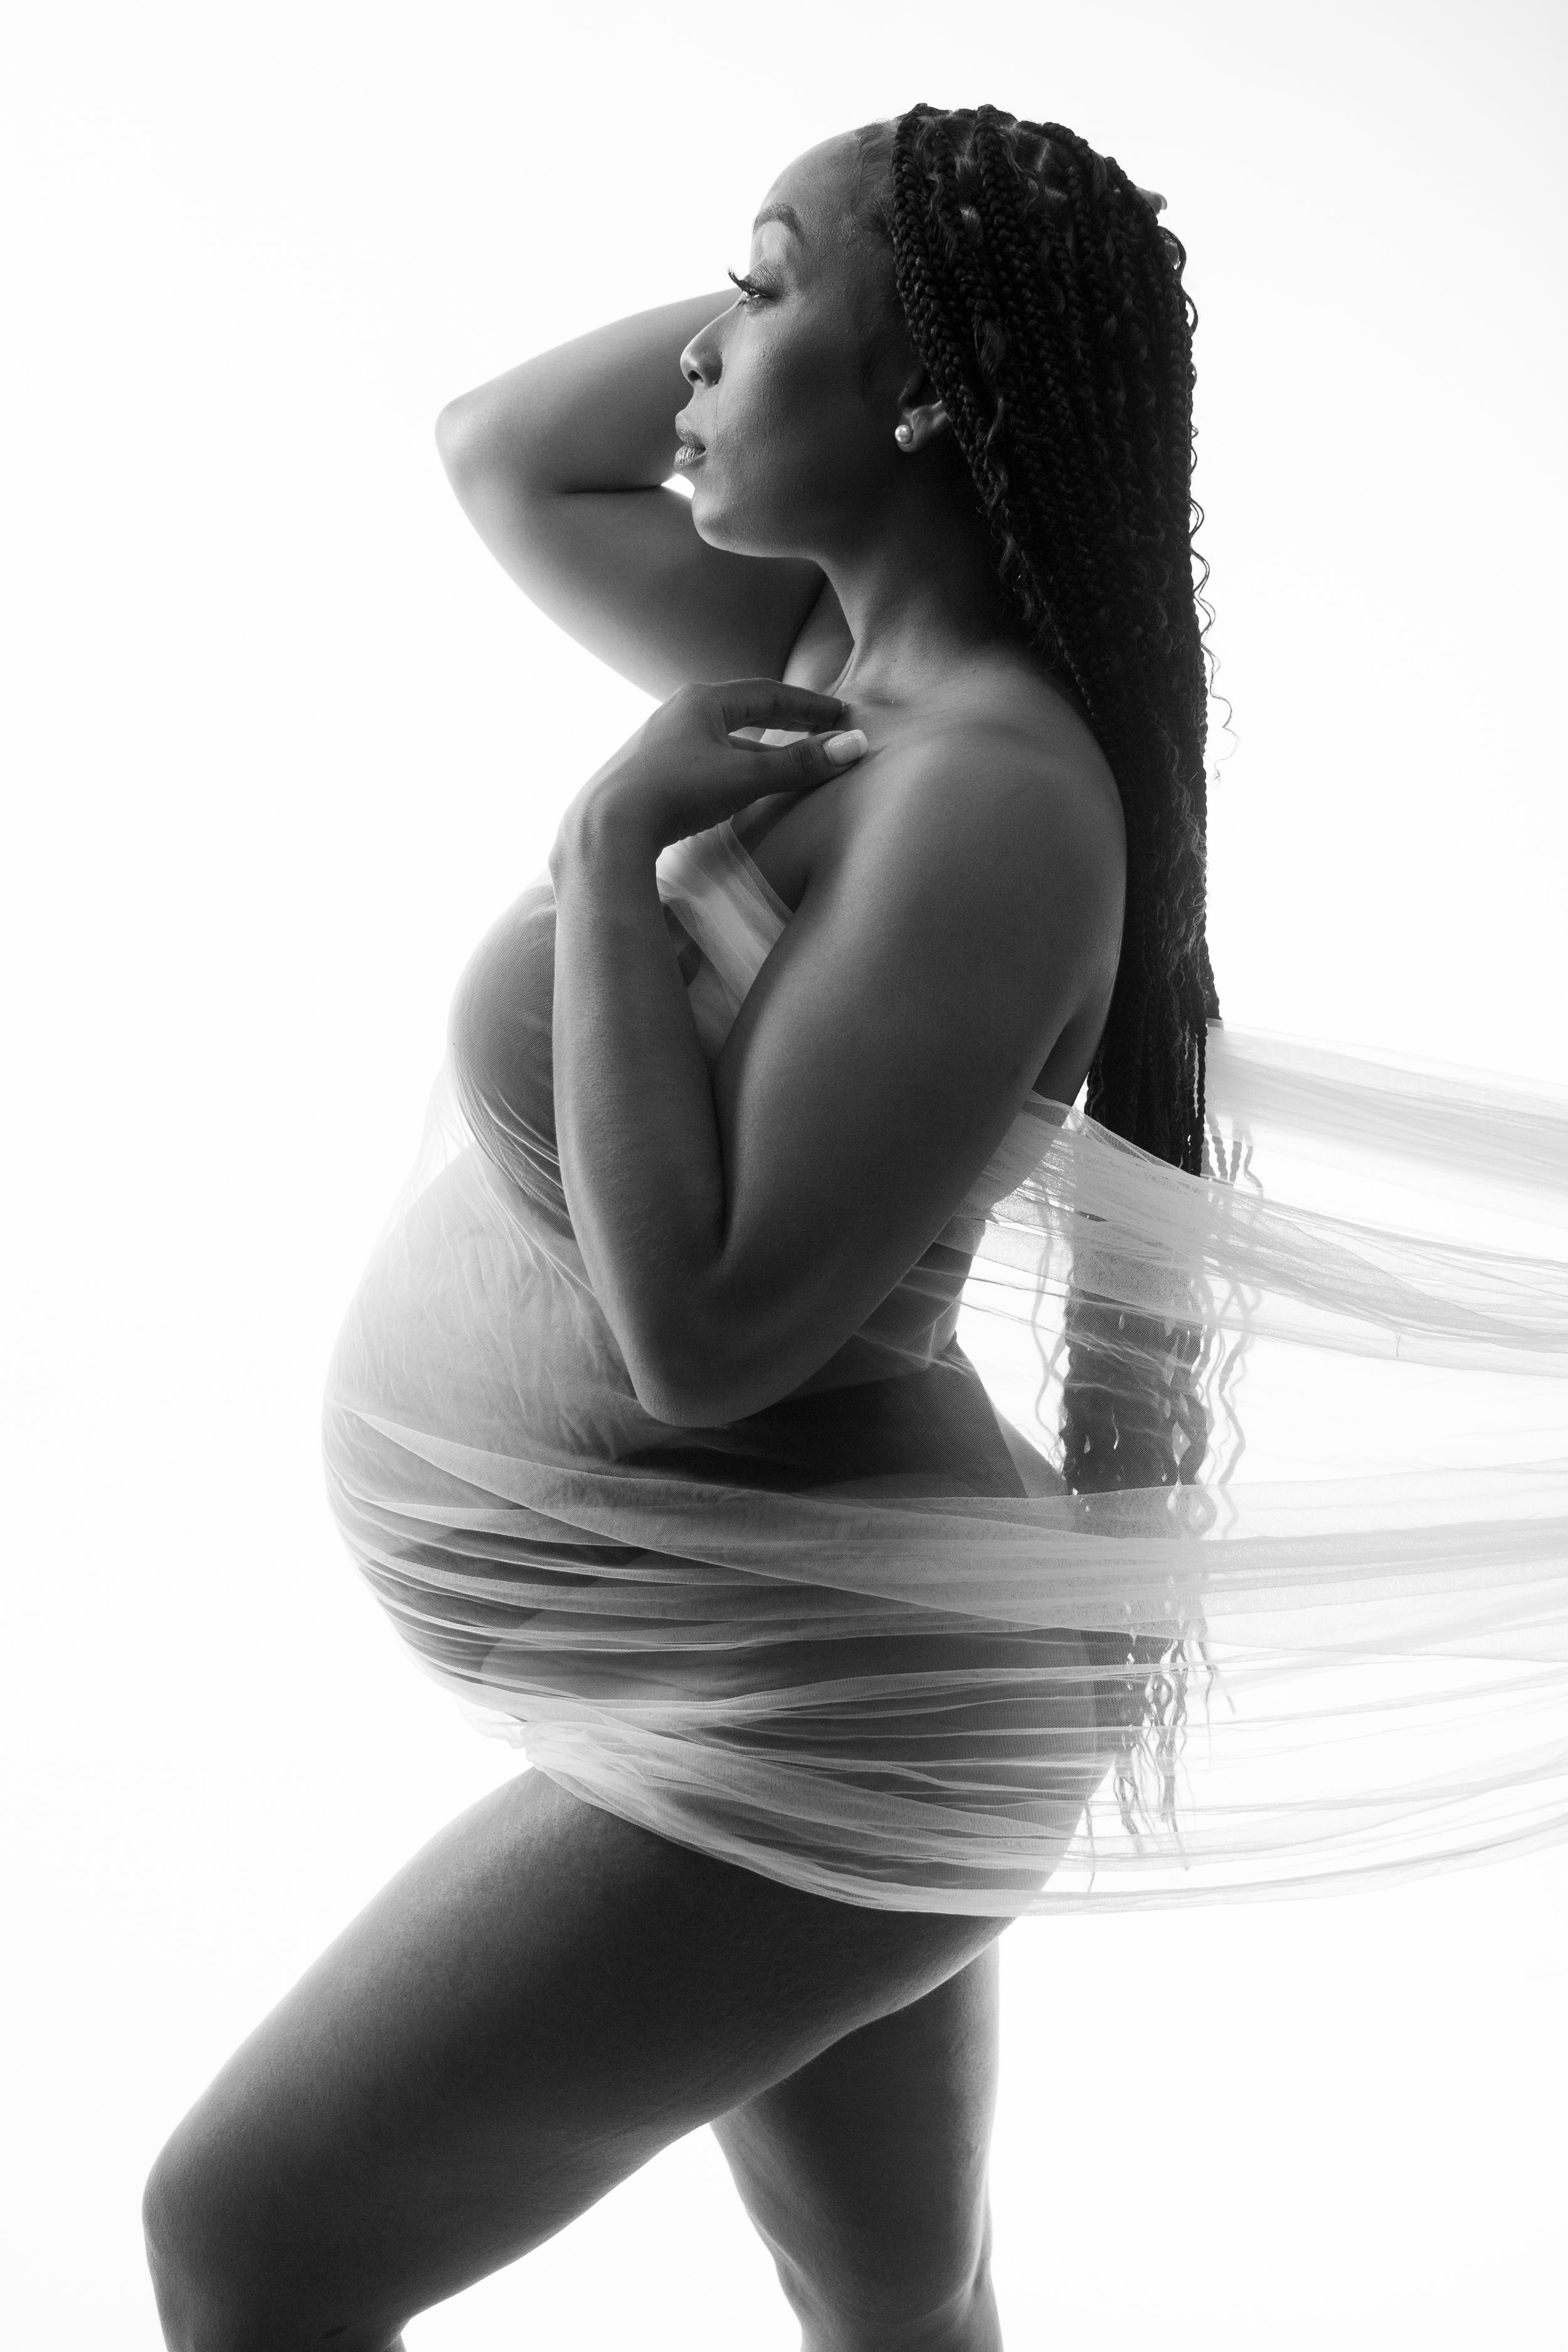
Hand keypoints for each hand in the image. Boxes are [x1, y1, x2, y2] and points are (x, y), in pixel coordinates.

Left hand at [553, 679, 868, 866]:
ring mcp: (660, 742)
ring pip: (722, 739)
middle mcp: (678, 712)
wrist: (605, 827)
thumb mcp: (744, 777)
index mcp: (702, 701)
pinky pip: (703, 761)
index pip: (769, 694)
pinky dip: (732, 767)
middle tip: (820, 729)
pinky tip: (736, 787)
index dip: (809, 705)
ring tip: (787, 763)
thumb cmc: (674, 792)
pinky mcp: (649, 772)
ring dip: (758, 749)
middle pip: (745, 712)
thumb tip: (854, 747)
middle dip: (786, 722)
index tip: (839, 713)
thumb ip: (799, 764)